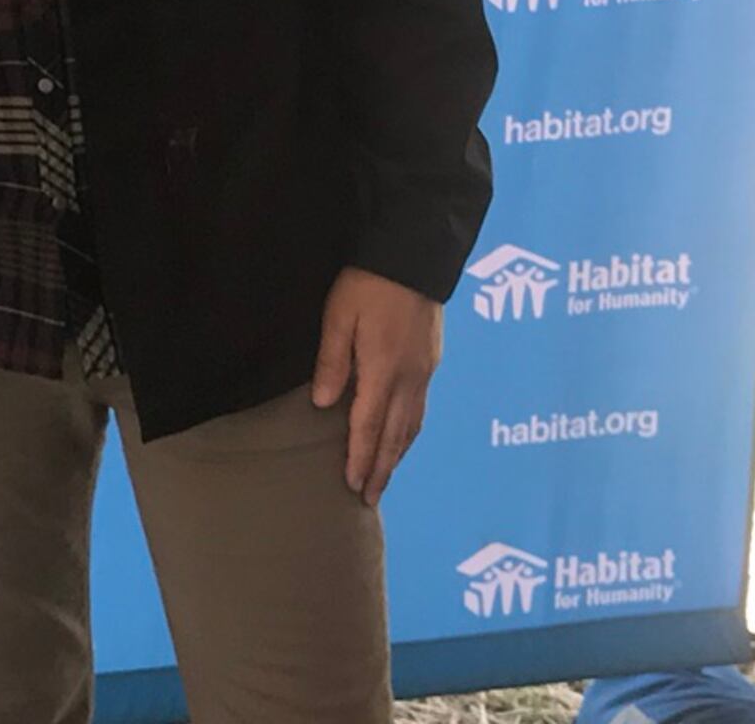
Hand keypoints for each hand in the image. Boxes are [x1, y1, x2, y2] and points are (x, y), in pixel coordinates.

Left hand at [310, 266, 441, 504]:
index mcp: (383, 371)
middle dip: (382, 469)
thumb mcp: (339, 317)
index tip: (354, 487)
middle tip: (370, 498)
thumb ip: (332, 361)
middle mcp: (409, 379)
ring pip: (412, 426)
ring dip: (398, 455)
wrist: (415, 256)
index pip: (369, 427)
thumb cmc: (369, 284)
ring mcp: (424, 372)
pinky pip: (420, 409)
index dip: (361, 459)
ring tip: (385, 477)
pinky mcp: (431, 362)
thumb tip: (323, 404)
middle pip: (395, 435)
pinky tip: (402, 438)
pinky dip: (409, 433)